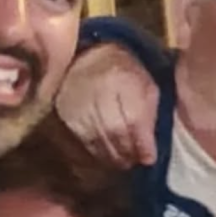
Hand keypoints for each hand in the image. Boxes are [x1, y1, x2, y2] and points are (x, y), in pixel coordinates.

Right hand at [55, 44, 159, 167]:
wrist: (92, 55)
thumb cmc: (127, 74)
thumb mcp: (148, 87)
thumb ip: (151, 116)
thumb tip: (149, 152)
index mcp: (123, 79)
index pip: (133, 117)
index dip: (142, 142)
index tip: (149, 158)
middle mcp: (98, 89)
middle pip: (113, 130)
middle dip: (127, 151)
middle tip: (136, 162)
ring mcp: (77, 100)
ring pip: (96, 137)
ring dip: (112, 155)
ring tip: (124, 161)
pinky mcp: (64, 111)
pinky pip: (81, 137)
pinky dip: (96, 151)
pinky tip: (106, 155)